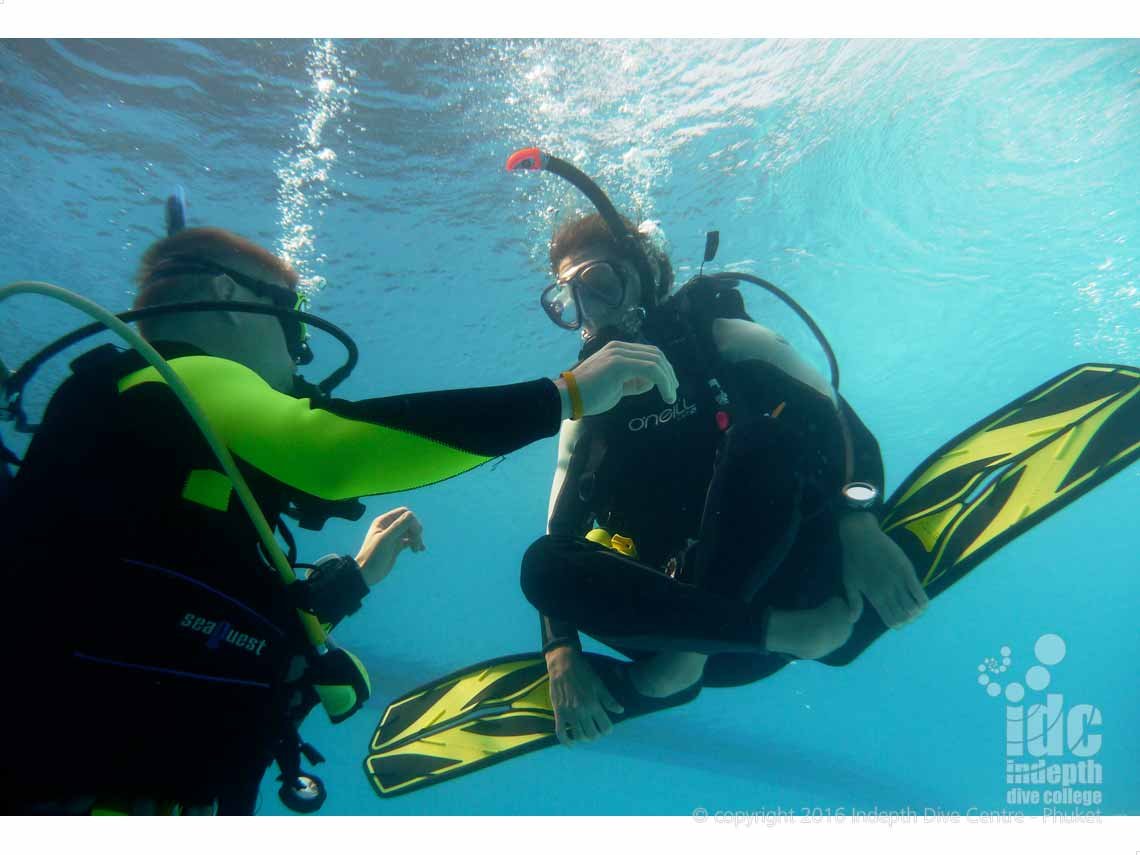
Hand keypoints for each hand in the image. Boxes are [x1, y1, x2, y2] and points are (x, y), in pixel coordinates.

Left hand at [354, 507, 424, 586]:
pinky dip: (415, 543)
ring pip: (411, 531)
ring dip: (417, 538)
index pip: (404, 513)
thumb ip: (398, 526)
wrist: (367, 574)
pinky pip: (409, 541)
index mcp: (384, 521)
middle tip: (416, 543)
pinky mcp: (396, 546)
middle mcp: (388, 527)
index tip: (415, 533)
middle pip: (409, 522)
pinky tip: (419, 550)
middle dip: (415, 531)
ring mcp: (393, 537)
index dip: (412, 521)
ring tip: (416, 549)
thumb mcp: (386, 539)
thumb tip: (412, 515)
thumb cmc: (373, 555)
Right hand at [545, 646, 623, 745]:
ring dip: (584, 738)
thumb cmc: (583, 672)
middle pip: (592, 734)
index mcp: (594, 704)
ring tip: (586, 735)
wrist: (563, 664)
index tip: (607, 728)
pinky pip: (561, 732)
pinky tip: (571, 744)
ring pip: (578, 736)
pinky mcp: (559, 712)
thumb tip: (620, 711)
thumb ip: (609, 700)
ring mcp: (569, 713)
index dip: (608, 730)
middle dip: (597, 735)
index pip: (605, 727)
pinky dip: (566, 742)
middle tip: (597, 731)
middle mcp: (582, 711)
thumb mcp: (599, 684)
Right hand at [557, 340, 678, 418]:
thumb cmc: (588, 396)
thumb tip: (649, 383)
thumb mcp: (616, 388)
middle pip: (656, 354)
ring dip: (668, 379)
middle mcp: (619, 347)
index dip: (663, 368)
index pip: (648, 353)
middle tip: (673, 391)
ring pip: (656, 361)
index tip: (669, 386)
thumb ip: (633, 382)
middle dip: (669, 373)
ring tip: (670, 395)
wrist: (567, 398)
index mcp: (618, 350)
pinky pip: (651, 370)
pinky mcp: (620, 364)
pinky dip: (664, 382)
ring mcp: (619, 354)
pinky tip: (666, 395)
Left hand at [839, 511, 928, 628]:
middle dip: (909, 619)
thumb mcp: (850, 582)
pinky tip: (922, 599)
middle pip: (904, 616)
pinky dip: (923, 600)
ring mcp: (898, 582)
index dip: (897, 624)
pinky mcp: (906, 570)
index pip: (891, 621)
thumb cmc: (853, 560)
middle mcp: (887, 592)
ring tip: (916, 606)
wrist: (860, 537)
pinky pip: (920, 592)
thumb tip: (852, 621)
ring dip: (917, 611)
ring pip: (913, 607)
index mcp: (874, 597)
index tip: (899, 620)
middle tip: (909, 613)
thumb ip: (854, 602)